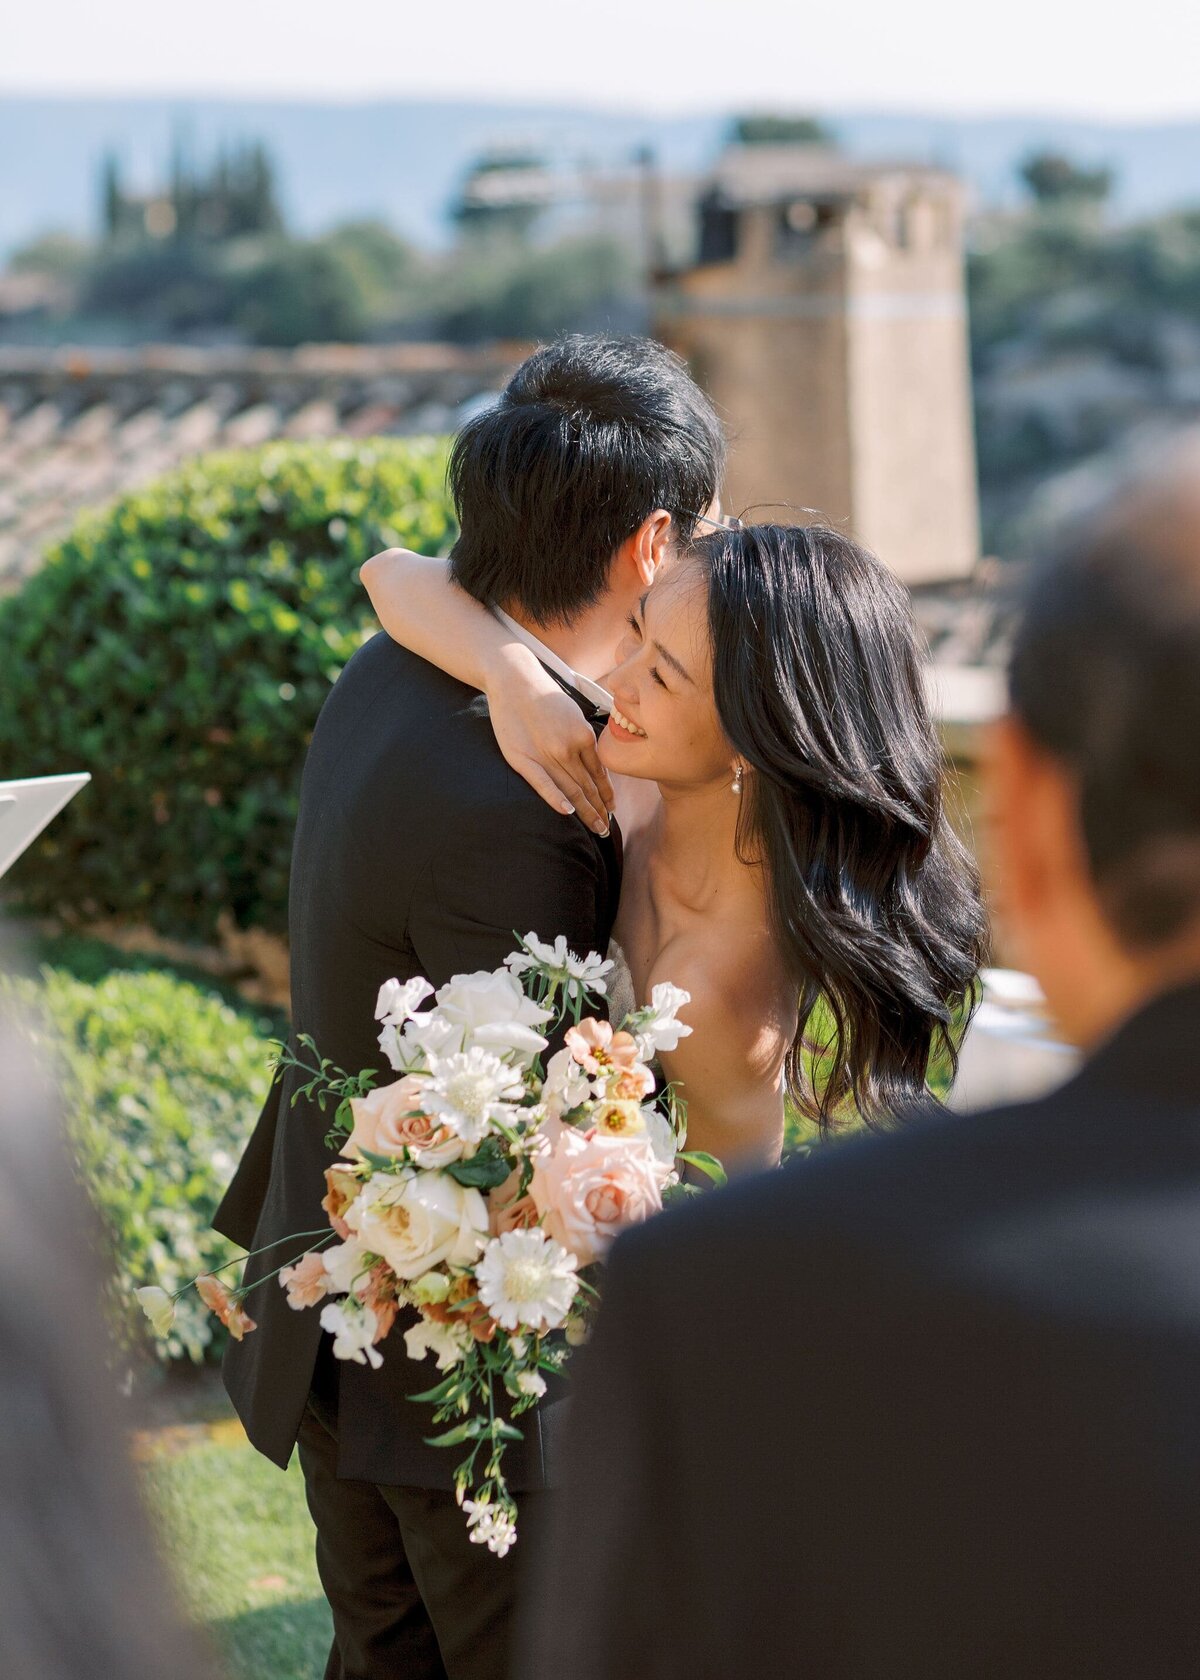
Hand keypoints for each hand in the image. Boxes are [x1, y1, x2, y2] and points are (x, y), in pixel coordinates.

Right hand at [486, 646, 614, 834]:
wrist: (514, 680)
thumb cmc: (543, 696)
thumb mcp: (574, 712)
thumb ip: (584, 737)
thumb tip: (595, 760)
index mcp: (584, 735)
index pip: (599, 774)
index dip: (607, 794)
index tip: (612, 809)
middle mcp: (568, 747)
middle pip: (587, 786)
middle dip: (599, 809)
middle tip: (605, 828)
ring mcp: (546, 754)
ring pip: (571, 789)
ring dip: (585, 810)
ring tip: (595, 827)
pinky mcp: (524, 758)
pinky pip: (543, 784)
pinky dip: (557, 799)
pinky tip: (568, 812)